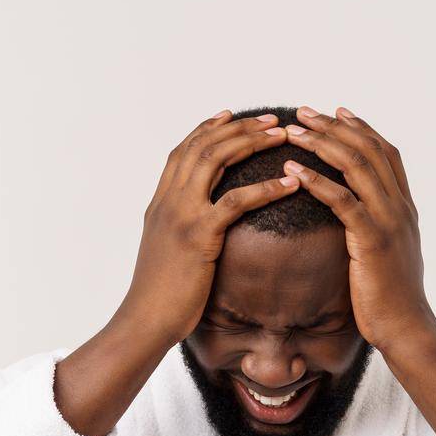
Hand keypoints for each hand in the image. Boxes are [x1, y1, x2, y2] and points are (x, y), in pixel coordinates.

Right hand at [120, 110, 302, 346]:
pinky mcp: (198, 236)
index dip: (206, 129)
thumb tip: (194, 225)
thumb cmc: (159, 295)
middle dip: (237, 128)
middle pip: (202, 146)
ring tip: (281, 136)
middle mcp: (168, 201)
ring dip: (251, 143)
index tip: (230, 115)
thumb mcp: (165, 252)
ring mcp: (181, 215)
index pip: (182, 152)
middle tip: (270, 120)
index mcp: (160, 203)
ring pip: (216, 161)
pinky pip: (236, 202)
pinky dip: (265, 188)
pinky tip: (290, 184)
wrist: (145, 320)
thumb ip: (177, 229)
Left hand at [282, 106, 435, 351]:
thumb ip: (378, 231)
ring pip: (356, 166)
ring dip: (322, 144)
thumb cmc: (391, 300)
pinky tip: (292, 171)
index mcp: (404, 207)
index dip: (361, 129)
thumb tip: (360, 222)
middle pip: (368, 150)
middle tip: (304, 112)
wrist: (406, 328)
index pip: (385, 153)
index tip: (336, 112)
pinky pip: (342, 200)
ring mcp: (388, 221)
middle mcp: (399, 207)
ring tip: (293, 132)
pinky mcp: (372, 240)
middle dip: (334, 127)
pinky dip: (316, 181)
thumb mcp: (388, 256)